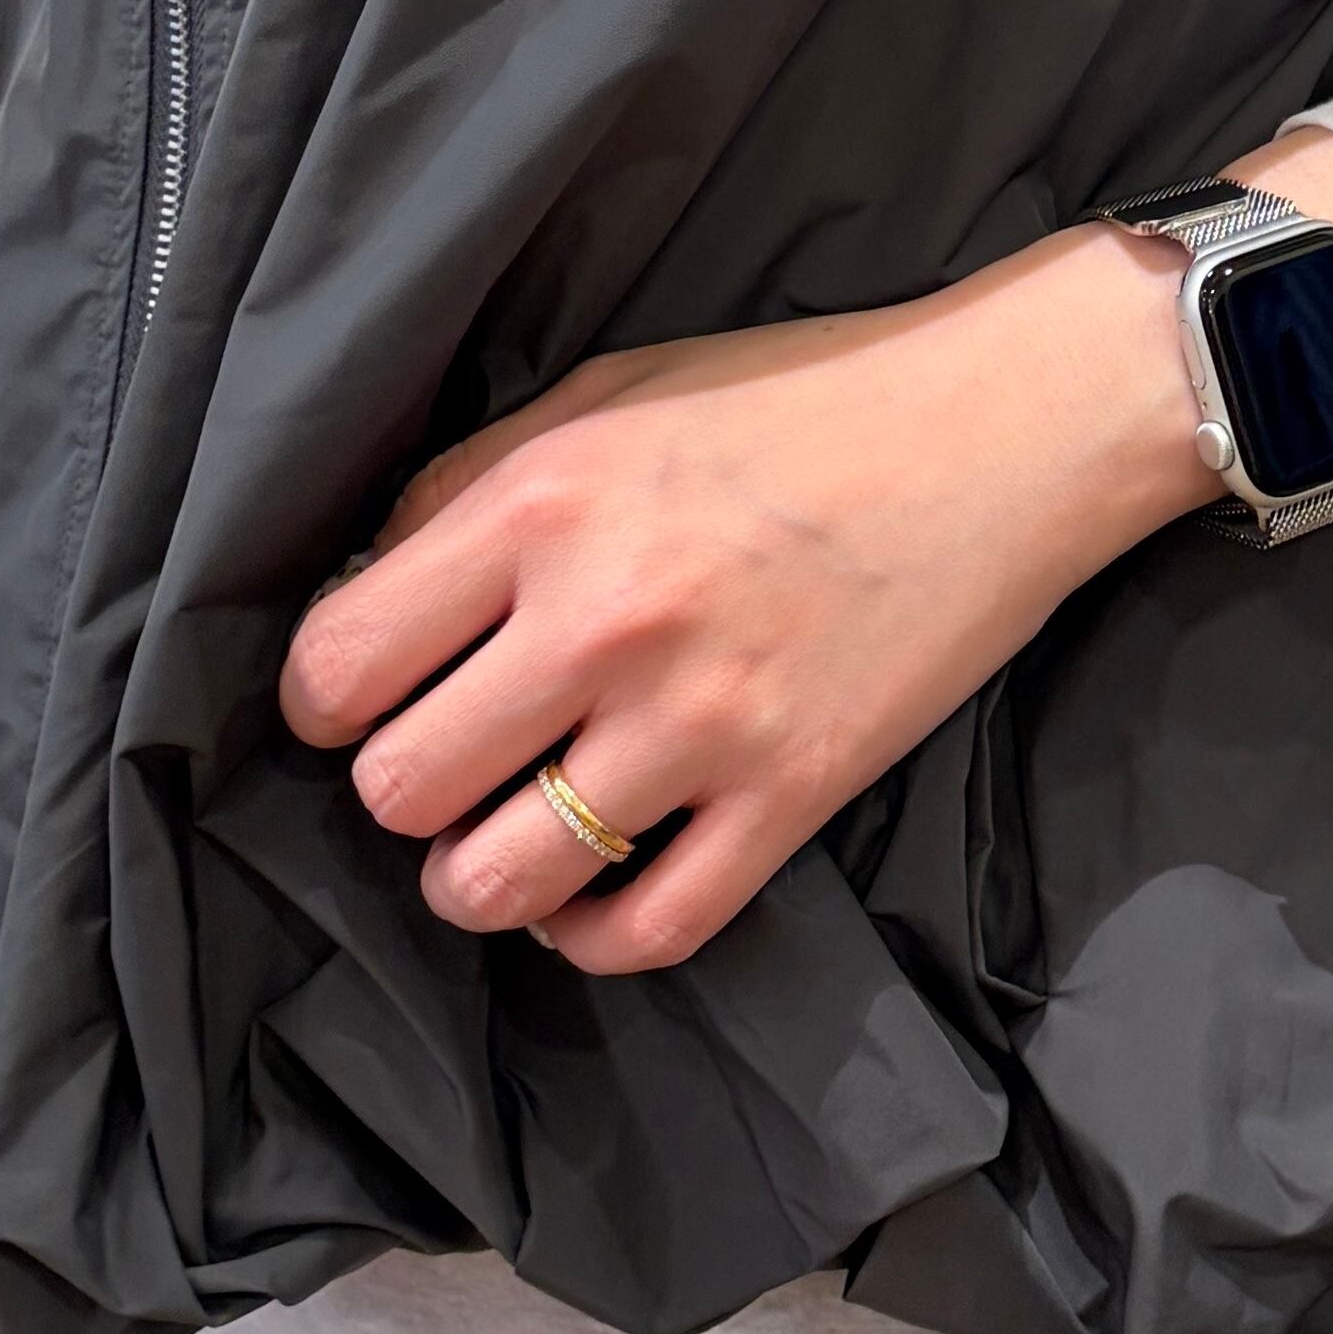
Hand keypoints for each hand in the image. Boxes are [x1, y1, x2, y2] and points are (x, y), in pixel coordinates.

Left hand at [279, 134, 1332, 975]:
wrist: (1006, 428)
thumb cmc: (796, 399)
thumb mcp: (605, 396)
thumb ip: (473, 492)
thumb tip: (366, 601)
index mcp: (541, 506)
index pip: (338, 665)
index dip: (326, 700)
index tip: (360, 699)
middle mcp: (604, 621)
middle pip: (399, 790)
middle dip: (400, 791)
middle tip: (448, 762)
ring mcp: (701, 723)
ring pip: (495, 884)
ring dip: (478, 878)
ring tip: (506, 838)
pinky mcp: (792, 796)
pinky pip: (646, 931)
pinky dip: (591, 937)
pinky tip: (588, 896)